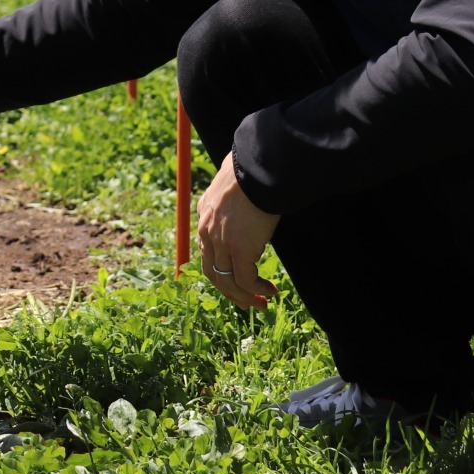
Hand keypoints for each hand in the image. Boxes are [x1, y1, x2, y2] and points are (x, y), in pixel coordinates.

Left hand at [196, 153, 280, 309]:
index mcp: (204, 213)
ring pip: (227, 281)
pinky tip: (269, 292)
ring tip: (259, 303)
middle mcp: (207, 230)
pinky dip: (257, 290)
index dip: (220, 267)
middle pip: (212, 271)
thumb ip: (234, 195)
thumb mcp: (233, 182)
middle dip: (229, 290)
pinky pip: (245, 280)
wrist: (255, 170)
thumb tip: (248, 190)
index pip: (206, 248)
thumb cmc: (251, 171)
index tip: (234, 278)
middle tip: (245, 301)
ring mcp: (221, 242)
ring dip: (243, 296)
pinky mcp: (239, 250)